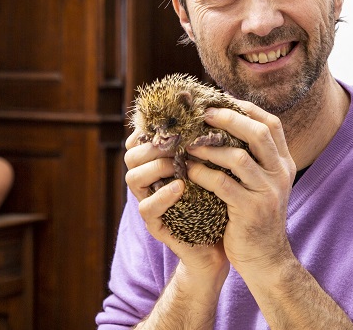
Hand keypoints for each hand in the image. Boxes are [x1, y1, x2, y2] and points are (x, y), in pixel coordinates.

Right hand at [123, 129, 229, 281]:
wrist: (221, 244)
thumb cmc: (218, 199)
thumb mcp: (212, 167)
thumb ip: (205, 144)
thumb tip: (216, 107)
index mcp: (159, 164)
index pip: (141, 139)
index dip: (152, 127)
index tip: (173, 120)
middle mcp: (150, 181)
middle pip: (132, 155)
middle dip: (153, 144)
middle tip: (177, 139)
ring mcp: (149, 202)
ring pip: (133, 177)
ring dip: (156, 166)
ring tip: (178, 163)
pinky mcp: (156, 225)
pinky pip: (147, 208)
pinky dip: (162, 196)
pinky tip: (180, 187)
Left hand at [185, 99, 296, 275]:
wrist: (265, 259)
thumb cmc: (255, 216)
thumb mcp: (262, 183)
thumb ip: (253, 158)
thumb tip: (228, 125)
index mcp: (284, 163)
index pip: (271, 124)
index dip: (247, 108)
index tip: (221, 100)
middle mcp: (281, 173)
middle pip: (258, 133)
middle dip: (228, 118)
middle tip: (203, 114)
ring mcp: (268, 192)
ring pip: (239, 157)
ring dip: (210, 147)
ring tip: (189, 143)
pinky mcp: (251, 210)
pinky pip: (223, 184)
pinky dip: (204, 173)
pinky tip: (190, 170)